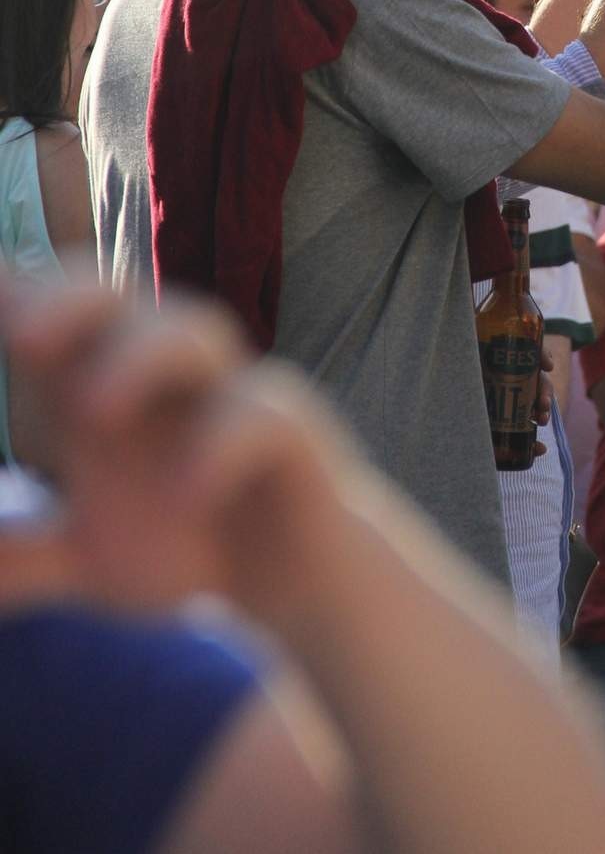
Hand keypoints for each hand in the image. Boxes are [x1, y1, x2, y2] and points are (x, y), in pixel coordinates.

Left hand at [1, 282, 363, 633]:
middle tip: (23, 338)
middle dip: (71, 302)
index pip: (59, 313)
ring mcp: (233, 395)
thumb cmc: (197, 541)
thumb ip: (27, 553)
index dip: (22, 294)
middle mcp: (168, 376)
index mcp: (110, 387)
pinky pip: (262, 417)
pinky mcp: (292, 433)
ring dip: (141, 359)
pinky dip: (219, 448)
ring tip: (92, 411)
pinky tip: (185, 497)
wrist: (305, 580)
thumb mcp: (96, 556)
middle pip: (119, 300)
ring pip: (195, 334)